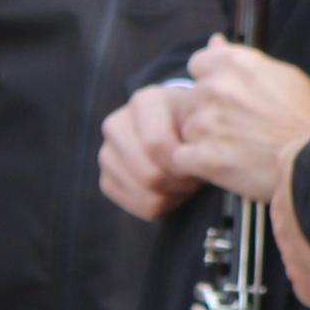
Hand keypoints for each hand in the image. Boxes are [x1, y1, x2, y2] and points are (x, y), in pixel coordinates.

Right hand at [98, 82, 201, 220]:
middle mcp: (117, 125)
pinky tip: (169, 191)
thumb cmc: (194, 125)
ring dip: (170, 195)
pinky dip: (158, 205)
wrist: (179, 129)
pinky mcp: (107, 178)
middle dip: (178, 183)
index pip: (156, 145)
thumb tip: (189, 161)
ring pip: (142, 192)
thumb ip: (200, 135)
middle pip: (148, 174)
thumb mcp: (203, 120)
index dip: (182, 164)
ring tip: (182, 183)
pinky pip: (134, 205)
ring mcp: (108, 153)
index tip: (199, 164)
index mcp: (143, 104)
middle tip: (193, 178)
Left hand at [176, 42, 309, 206]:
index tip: (226, 98)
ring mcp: (207, 122)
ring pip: (188, 129)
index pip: (198, 64)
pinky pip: (182, 158)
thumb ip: (239, 58)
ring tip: (237, 150)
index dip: (210, 82)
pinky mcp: (203, 156)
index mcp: (234, 64)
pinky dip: (196, 165)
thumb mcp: (282, 75)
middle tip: (240, 130)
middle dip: (209, 114)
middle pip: (193, 100)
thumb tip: (214, 40)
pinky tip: (221, 167)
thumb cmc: (307, 118)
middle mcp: (215, 88)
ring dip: (203, 140)